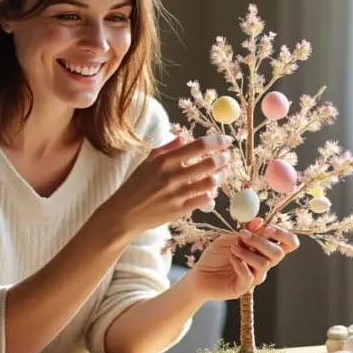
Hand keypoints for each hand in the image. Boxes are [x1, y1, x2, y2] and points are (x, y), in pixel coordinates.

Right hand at [96, 135, 232, 235]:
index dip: (217, 142)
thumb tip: (183, 138)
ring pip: (211, 182)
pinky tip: (212, 190)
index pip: (198, 146)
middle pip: (209, 164)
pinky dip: (211, 193)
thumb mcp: (147, 162)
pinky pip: (204, 200)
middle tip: (228, 157)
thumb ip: (166, 149)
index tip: (226, 141)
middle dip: (224, 158)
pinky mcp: (180, 210)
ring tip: (225, 171)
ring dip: (222, 175)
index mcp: (164, 160)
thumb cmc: (134, 185)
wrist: (124, 213)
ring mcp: (178, 194)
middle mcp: (173, 176)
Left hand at [186, 225, 299, 300]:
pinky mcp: (243, 287)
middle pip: (278, 254)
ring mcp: (254, 276)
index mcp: (263, 250)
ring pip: (264, 264)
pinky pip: (249, 277)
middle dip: (263, 242)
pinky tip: (232, 257)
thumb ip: (244, 232)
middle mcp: (262, 263)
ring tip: (233, 248)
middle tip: (244, 235)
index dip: (283, 235)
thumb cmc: (215, 256)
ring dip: (248, 252)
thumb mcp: (228, 238)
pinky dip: (241, 264)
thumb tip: (259, 221)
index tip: (268, 228)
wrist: (198, 274)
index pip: (287, 244)